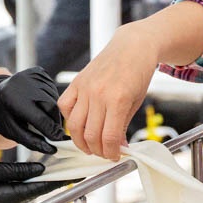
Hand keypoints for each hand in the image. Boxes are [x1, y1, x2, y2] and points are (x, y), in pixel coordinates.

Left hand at [0, 68, 65, 152]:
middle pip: (51, 107)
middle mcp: (23, 83)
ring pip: (54, 99)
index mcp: (12, 99)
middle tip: (51, 132)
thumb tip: (51, 149)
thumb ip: (31, 141)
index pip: (40, 118)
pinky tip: (40, 104)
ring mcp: (32, 75)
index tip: (58, 140)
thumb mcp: (10, 131)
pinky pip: (53, 91)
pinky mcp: (39, 71)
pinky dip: (51, 101)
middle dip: (54, 122)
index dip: (51, 132)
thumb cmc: (0, 115)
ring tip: (41, 116)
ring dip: (53, 112)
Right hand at [0, 160, 66, 202]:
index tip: (79, 173)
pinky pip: (20, 189)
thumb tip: (40, 167)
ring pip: (30, 188)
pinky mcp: (0, 201)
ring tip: (59, 163)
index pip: (43, 187)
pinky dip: (29, 178)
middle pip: (39, 189)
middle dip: (55, 176)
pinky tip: (36, 167)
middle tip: (72, 163)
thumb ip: (16, 169)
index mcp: (10, 198)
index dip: (63, 179)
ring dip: (42, 177)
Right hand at [58, 22, 158, 160]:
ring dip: (81, 142)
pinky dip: (68, 120)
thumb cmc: (138, 73)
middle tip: (104, 153)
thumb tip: (117, 147)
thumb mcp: (136, 102)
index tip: (115, 156)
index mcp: (118, 100)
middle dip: (97, 151)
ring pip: (74, 125)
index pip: (109, 138)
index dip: (111, 153)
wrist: (132, 46)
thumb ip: (123, 125)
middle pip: (90, 135)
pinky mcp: (76, 82)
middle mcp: (98, 94)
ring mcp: (85, 88)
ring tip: (90, 146)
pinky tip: (79, 124)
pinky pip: (64, 106)